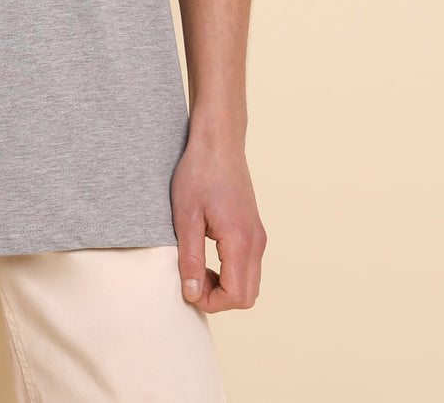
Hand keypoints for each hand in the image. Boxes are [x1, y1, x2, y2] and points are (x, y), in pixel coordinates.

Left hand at [170, 132, 266, 311]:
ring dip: (225, 285)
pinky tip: (207, 255)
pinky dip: (231, 272)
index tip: (188, 287)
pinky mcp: (254, 229)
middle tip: (192, 278)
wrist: (218, 141)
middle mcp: (256, 242)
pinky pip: (249, 265)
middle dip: (219, 298)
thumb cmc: (198, 173)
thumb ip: (190, 259)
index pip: (236, 296)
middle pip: (247, 296)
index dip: (211, 302)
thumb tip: (193, 294)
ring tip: (198, 266)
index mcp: (240, 241)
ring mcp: (258, 235)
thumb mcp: (186, 217)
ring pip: (250, 282)